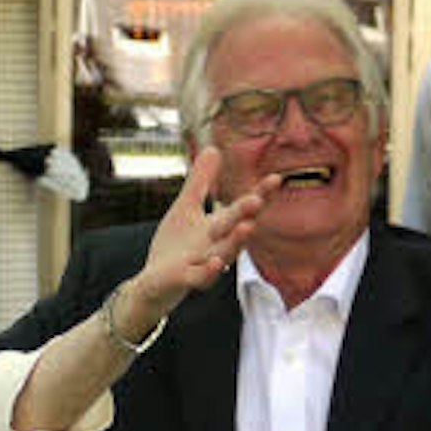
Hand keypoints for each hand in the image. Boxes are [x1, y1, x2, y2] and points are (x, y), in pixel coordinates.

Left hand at [123, 148, 278, 321]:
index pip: (242, 210)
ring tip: (247, 226)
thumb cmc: (175, 246)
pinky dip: (210, 272)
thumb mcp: (186, 207)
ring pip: (224, 254)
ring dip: (236, 242)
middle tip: (257, 200)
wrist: (154, 283)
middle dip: (245, 215)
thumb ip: (201, 181)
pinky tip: (217, 262)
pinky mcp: (186, 280)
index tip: (276, 178)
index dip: (259, 195)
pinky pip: (201, 278)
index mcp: (218, 227)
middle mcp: (216, 246)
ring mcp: (203, 265)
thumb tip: (213, 147)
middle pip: (234, 229)